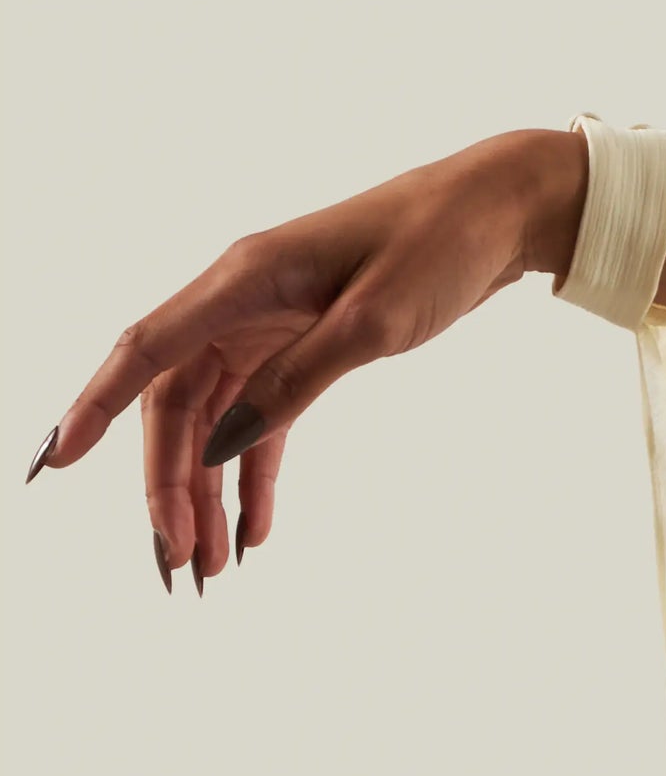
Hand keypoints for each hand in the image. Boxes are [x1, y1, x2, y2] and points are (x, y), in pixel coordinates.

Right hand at [25, 126, 586, 586]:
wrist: (498, 213)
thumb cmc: (438, 246)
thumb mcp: (371, 322)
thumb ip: (294, 383)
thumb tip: (222, 444)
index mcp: (242, 278)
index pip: (145, 352)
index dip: (93, 408)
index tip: (56, 464)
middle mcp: (241, 299)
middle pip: (174, 402)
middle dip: (168, 483)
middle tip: (178, 560)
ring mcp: (272, 322)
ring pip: (214, 418)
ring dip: (207, 489)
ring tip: (209, 563)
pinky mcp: (306, 343)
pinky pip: (263, 416)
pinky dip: (255, 471)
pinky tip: (254, 528)